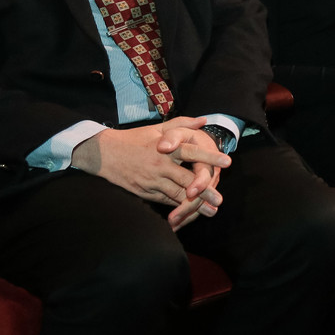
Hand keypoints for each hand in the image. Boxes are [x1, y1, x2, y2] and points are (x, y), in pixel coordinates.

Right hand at [72, 117, 229, 225]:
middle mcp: (160, 165)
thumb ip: (182, 124)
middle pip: (187, 180)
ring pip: (177, 195)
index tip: (228, 162)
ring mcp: (152, 181)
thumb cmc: (135, 139)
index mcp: (166, 148)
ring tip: (211, 211)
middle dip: (206, 191)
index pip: (192, 152)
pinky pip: (165, 201)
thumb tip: (204, 121)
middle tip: (220, 200)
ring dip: (195, 204)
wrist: (106, 154)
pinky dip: (178, 207)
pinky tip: (190, 213)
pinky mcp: (146, 192)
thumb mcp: (158, 128)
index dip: (210, 157)